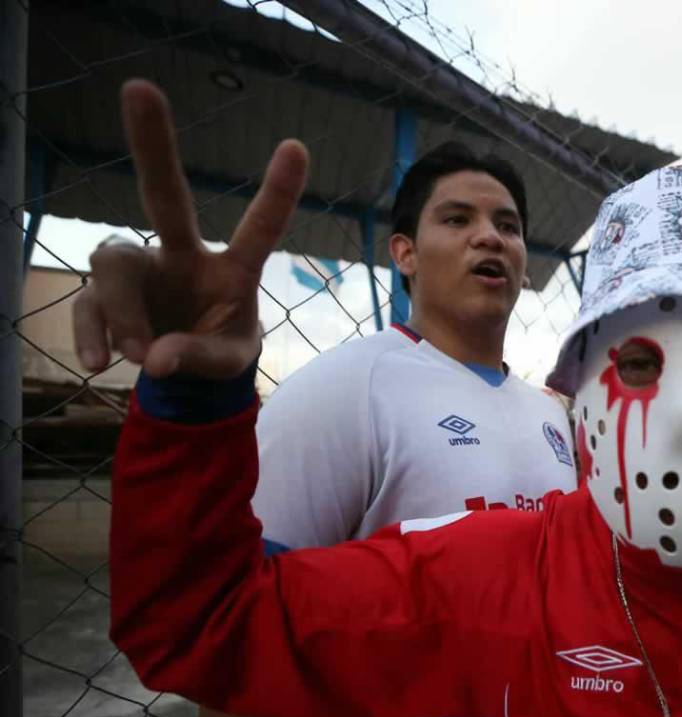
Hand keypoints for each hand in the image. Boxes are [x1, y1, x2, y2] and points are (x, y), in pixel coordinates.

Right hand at [73, 80, 307, 377]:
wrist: (182, 368)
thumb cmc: (217, 348)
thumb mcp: (227, 361)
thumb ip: (199, 357)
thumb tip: (155, 358)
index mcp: (231, 268)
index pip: (259, 229)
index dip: (278, 192)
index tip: (297, 146)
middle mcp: (182, 254)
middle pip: (164, 195)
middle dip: (152, 143)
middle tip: (139, 86)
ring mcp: (140, 269)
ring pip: (113, 265)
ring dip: (123, 314)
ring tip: (141, 356)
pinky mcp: (102, 294)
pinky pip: (87, 305)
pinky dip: (90, 335)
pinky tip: (99, 362)